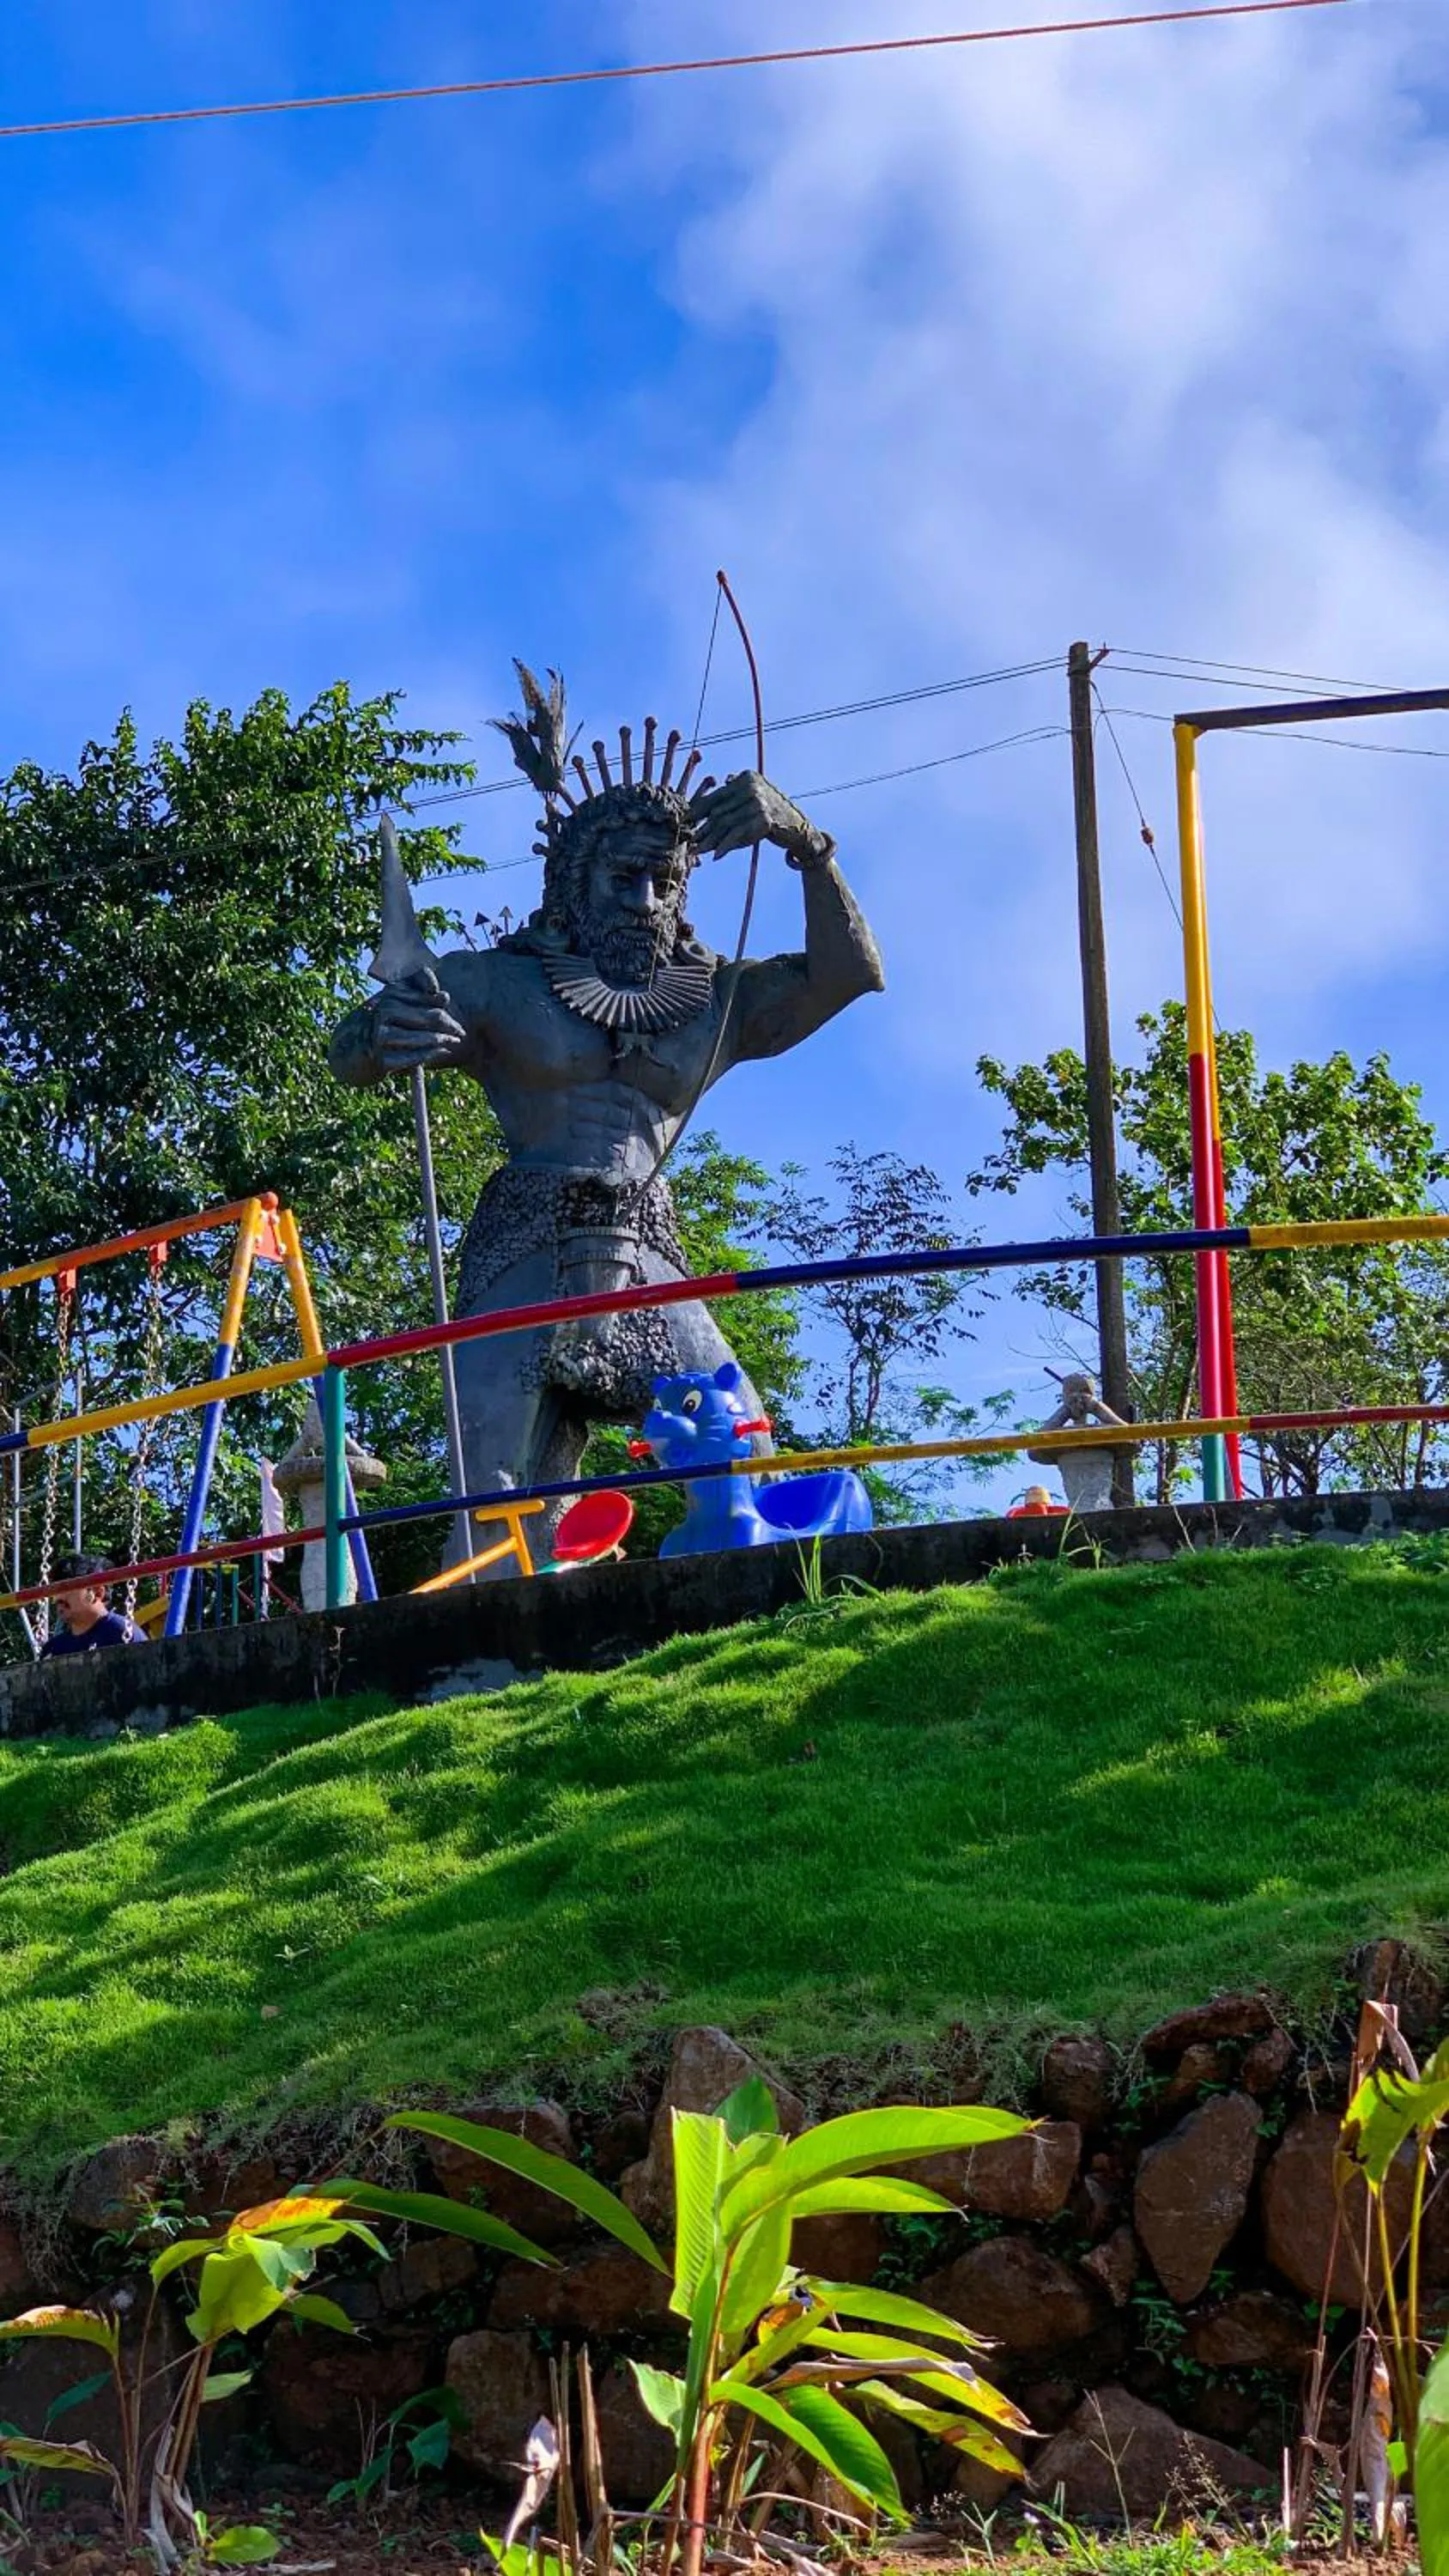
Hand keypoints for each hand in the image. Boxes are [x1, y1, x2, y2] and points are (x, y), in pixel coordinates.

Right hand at [373, 971, 465, 1072]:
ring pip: (423, 1037)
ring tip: (453, 1042)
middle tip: (461, 1032)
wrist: (354, 1046)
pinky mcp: (381, 1059)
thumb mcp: (400, 998)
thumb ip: (422, 989)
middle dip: (449, 1024)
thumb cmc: (387, 1020)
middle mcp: (384, 1011)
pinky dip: (430, 1055)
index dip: (444, 1004)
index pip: (428, 996)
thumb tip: (445, 996)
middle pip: (431, 1017)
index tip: (453, 1011)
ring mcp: (381, 1036)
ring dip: (442, 1041)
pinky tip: (441, 1051)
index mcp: (391, 993)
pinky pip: (414, 1058)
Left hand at [689, 770, 833, 867]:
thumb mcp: (750, 804)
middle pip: (720, 810)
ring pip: (726, 823)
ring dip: (710, 840)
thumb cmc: (770, 818)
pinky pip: (737, 834)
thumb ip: (729, 803)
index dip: (699, 809)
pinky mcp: (764, 819)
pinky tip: (716, 856)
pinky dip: (725, 846)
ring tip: (698, 851)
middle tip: (690, 841)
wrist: (800, 829)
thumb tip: (697, 814)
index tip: (685, 821)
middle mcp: (752, 785)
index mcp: (746, 777)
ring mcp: (759, 801)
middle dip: (703, 828)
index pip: (717, 795)